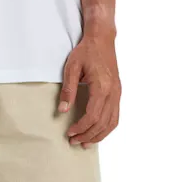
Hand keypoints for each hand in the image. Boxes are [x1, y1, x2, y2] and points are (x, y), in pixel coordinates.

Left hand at [58, 29, 120, 147]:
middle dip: (88, 135)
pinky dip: (107, 127)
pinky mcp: (118, 92)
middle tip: (74, 142)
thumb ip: (68, 90)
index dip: (81, 128)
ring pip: (112, 122)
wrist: (102, 39)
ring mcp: (117, 93)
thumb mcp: (71, 67)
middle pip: (103, 123)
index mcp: (101, 87)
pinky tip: (97, 132)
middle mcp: (113, 92)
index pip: (92, 116)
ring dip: (99, 135)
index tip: (69, 133)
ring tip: (86, 143)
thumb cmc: (86, 51)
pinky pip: (116, 115)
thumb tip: (62, 110)